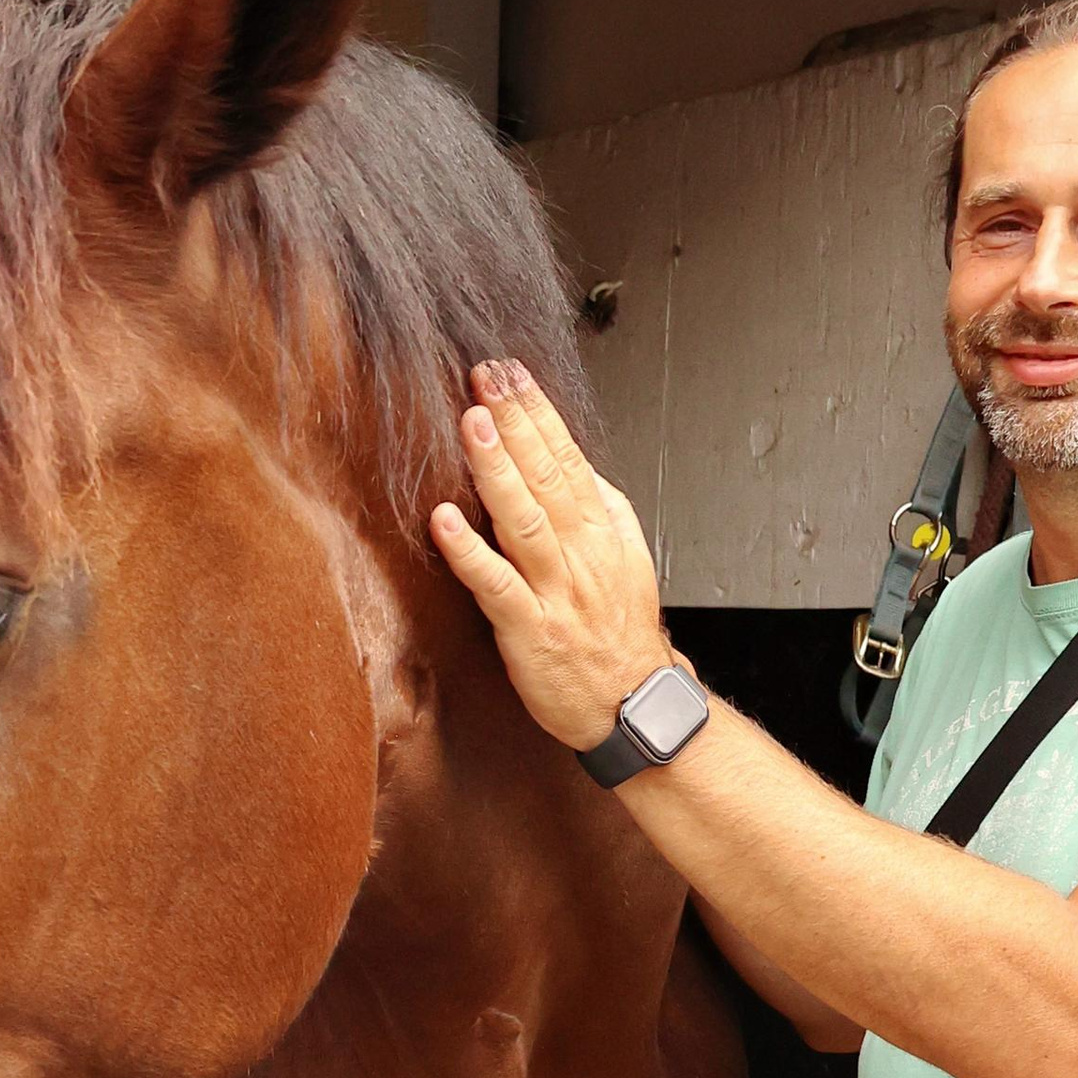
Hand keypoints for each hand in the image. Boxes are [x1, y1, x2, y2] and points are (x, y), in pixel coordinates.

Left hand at [430, 360, 673, 750]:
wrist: (633, 705)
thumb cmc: (621, 638)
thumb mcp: (627, 562)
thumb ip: (603, 512)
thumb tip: (580, 468)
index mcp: (601, 532)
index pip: (569, 458)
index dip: (539, 413)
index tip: (512, 372)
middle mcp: (581, 554)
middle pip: (548, 476)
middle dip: (517, 421)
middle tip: (486, 374)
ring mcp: (555, 591)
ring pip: (525, 520)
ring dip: (497, 469)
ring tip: (473, 422)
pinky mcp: (530, 630)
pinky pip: (496, 586)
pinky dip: (470, 552)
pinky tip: (444, 520)